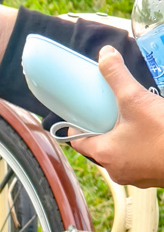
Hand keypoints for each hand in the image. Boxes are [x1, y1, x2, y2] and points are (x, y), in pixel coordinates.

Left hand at [71, 46, 163, 187]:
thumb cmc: (162, 134)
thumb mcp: (136, 99)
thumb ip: (117, 77)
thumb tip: (104, 55)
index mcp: (104, 153)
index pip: (78, 142)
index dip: (76, 128)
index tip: (79, 117)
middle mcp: (114, 170)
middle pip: (99, 147)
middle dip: (102, 130)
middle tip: (108, 113)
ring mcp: (133, 175)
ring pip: (120, 154)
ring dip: (122, 139)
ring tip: (132, 121)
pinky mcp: (150, 177)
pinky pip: (138, 160)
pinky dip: (139, 147)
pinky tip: (149, 134)